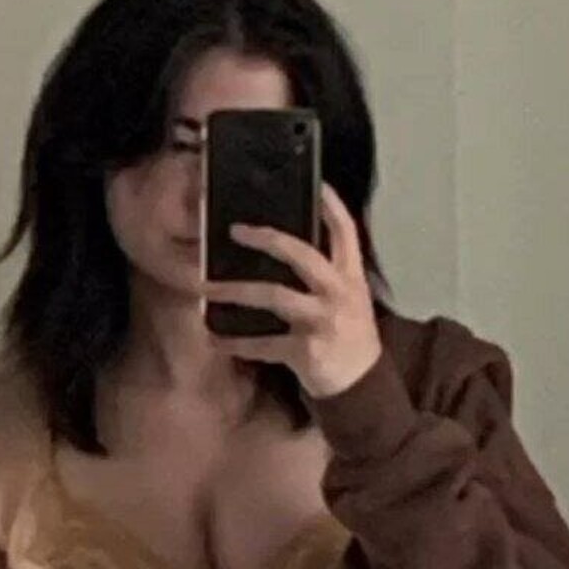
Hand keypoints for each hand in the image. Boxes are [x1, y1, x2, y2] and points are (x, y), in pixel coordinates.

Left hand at [201, 181, 383, 399]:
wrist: (362, 385)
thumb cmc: (351, 337)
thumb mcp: (351, 299)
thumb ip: (330, 274)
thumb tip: (291, 248)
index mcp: (351, 277)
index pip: (345, 231)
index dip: (331, 205)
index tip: (316, 182)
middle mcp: (338, 293)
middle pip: (301, 254)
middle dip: (266, 238)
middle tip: (234, 230)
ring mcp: (322, 321)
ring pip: (274, 296)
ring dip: (235, 291)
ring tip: (206, 289)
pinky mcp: (306, 351)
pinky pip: (264, 344)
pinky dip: (237, 343)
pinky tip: (216, 339)